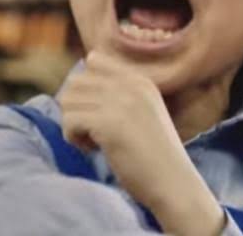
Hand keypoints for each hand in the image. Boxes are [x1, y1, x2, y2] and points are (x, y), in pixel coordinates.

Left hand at [59, 50, 225, 235]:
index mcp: (140, 79)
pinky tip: (92, 149)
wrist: (173, 181)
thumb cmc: (156, 153)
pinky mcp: (109, 123)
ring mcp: (121, 102)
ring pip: (68, 100)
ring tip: (91, 140)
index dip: (85, 86)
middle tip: (91, 130)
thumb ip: (120, 94)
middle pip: (76, 82)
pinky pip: (70, 120)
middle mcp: (130, 84)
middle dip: (76, 107)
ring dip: (73, 123)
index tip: (95, 109)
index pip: (94, 61)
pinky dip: (73, 137)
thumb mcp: (144, 110)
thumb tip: (75, 87)